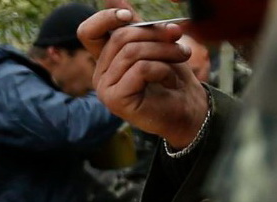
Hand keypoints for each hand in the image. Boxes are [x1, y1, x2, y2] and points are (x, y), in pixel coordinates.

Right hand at [81, 3, 209, 149]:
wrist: (188, 110)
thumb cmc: (172, 77)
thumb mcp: (156, 45)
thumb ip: (138, 26)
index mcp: (107, 59)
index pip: (88, 32)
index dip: (105, 18)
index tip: (128, 16)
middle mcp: (101, 73)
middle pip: (120, 38)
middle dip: (155, 34)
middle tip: (179, 39)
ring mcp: (105, 88)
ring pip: (132, 52)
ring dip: (164, 50)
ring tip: (182, 57)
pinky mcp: (115, 100)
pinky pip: (140, 69)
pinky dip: (162, 69)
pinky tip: (170, 80)